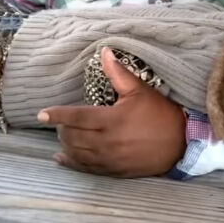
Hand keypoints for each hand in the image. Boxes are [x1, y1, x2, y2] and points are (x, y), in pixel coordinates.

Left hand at [38, 47, 186, 177]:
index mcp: (111, 120)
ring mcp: (111, 159)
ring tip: (60, 137)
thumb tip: (104, 52)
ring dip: (65, 146)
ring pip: (78, 154)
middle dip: (61, 129)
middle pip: (73, 137)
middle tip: (58, 121)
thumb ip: (118, 73)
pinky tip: (62, 159)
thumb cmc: (160, 113)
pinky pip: (88, 169)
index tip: (42, 114)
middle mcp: (107, 142)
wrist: (182, 142)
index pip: (77, 117)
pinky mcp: (115, 170)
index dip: (57, 115)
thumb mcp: (140, 90)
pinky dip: (72, 164)